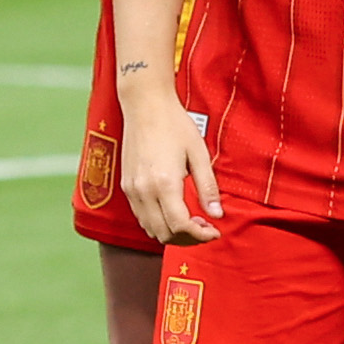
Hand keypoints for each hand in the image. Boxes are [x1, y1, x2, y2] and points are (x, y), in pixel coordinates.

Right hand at [120, 95, 221, 243]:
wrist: (145, 105)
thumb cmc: (175, 125)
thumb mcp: (199, 154)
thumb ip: (208, 187)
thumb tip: (218, 214)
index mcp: (165, 183)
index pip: (181, 226)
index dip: (200, 236)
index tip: (215, 232)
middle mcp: (144, 191)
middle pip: (164, 234)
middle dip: (188, 238)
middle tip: (206, 227)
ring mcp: (132, 190)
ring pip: (150, 229)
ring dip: (172, 233)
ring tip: (192, 221)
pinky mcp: (126, 186)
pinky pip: (141, 217)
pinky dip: (158, 223)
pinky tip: (173, 211)